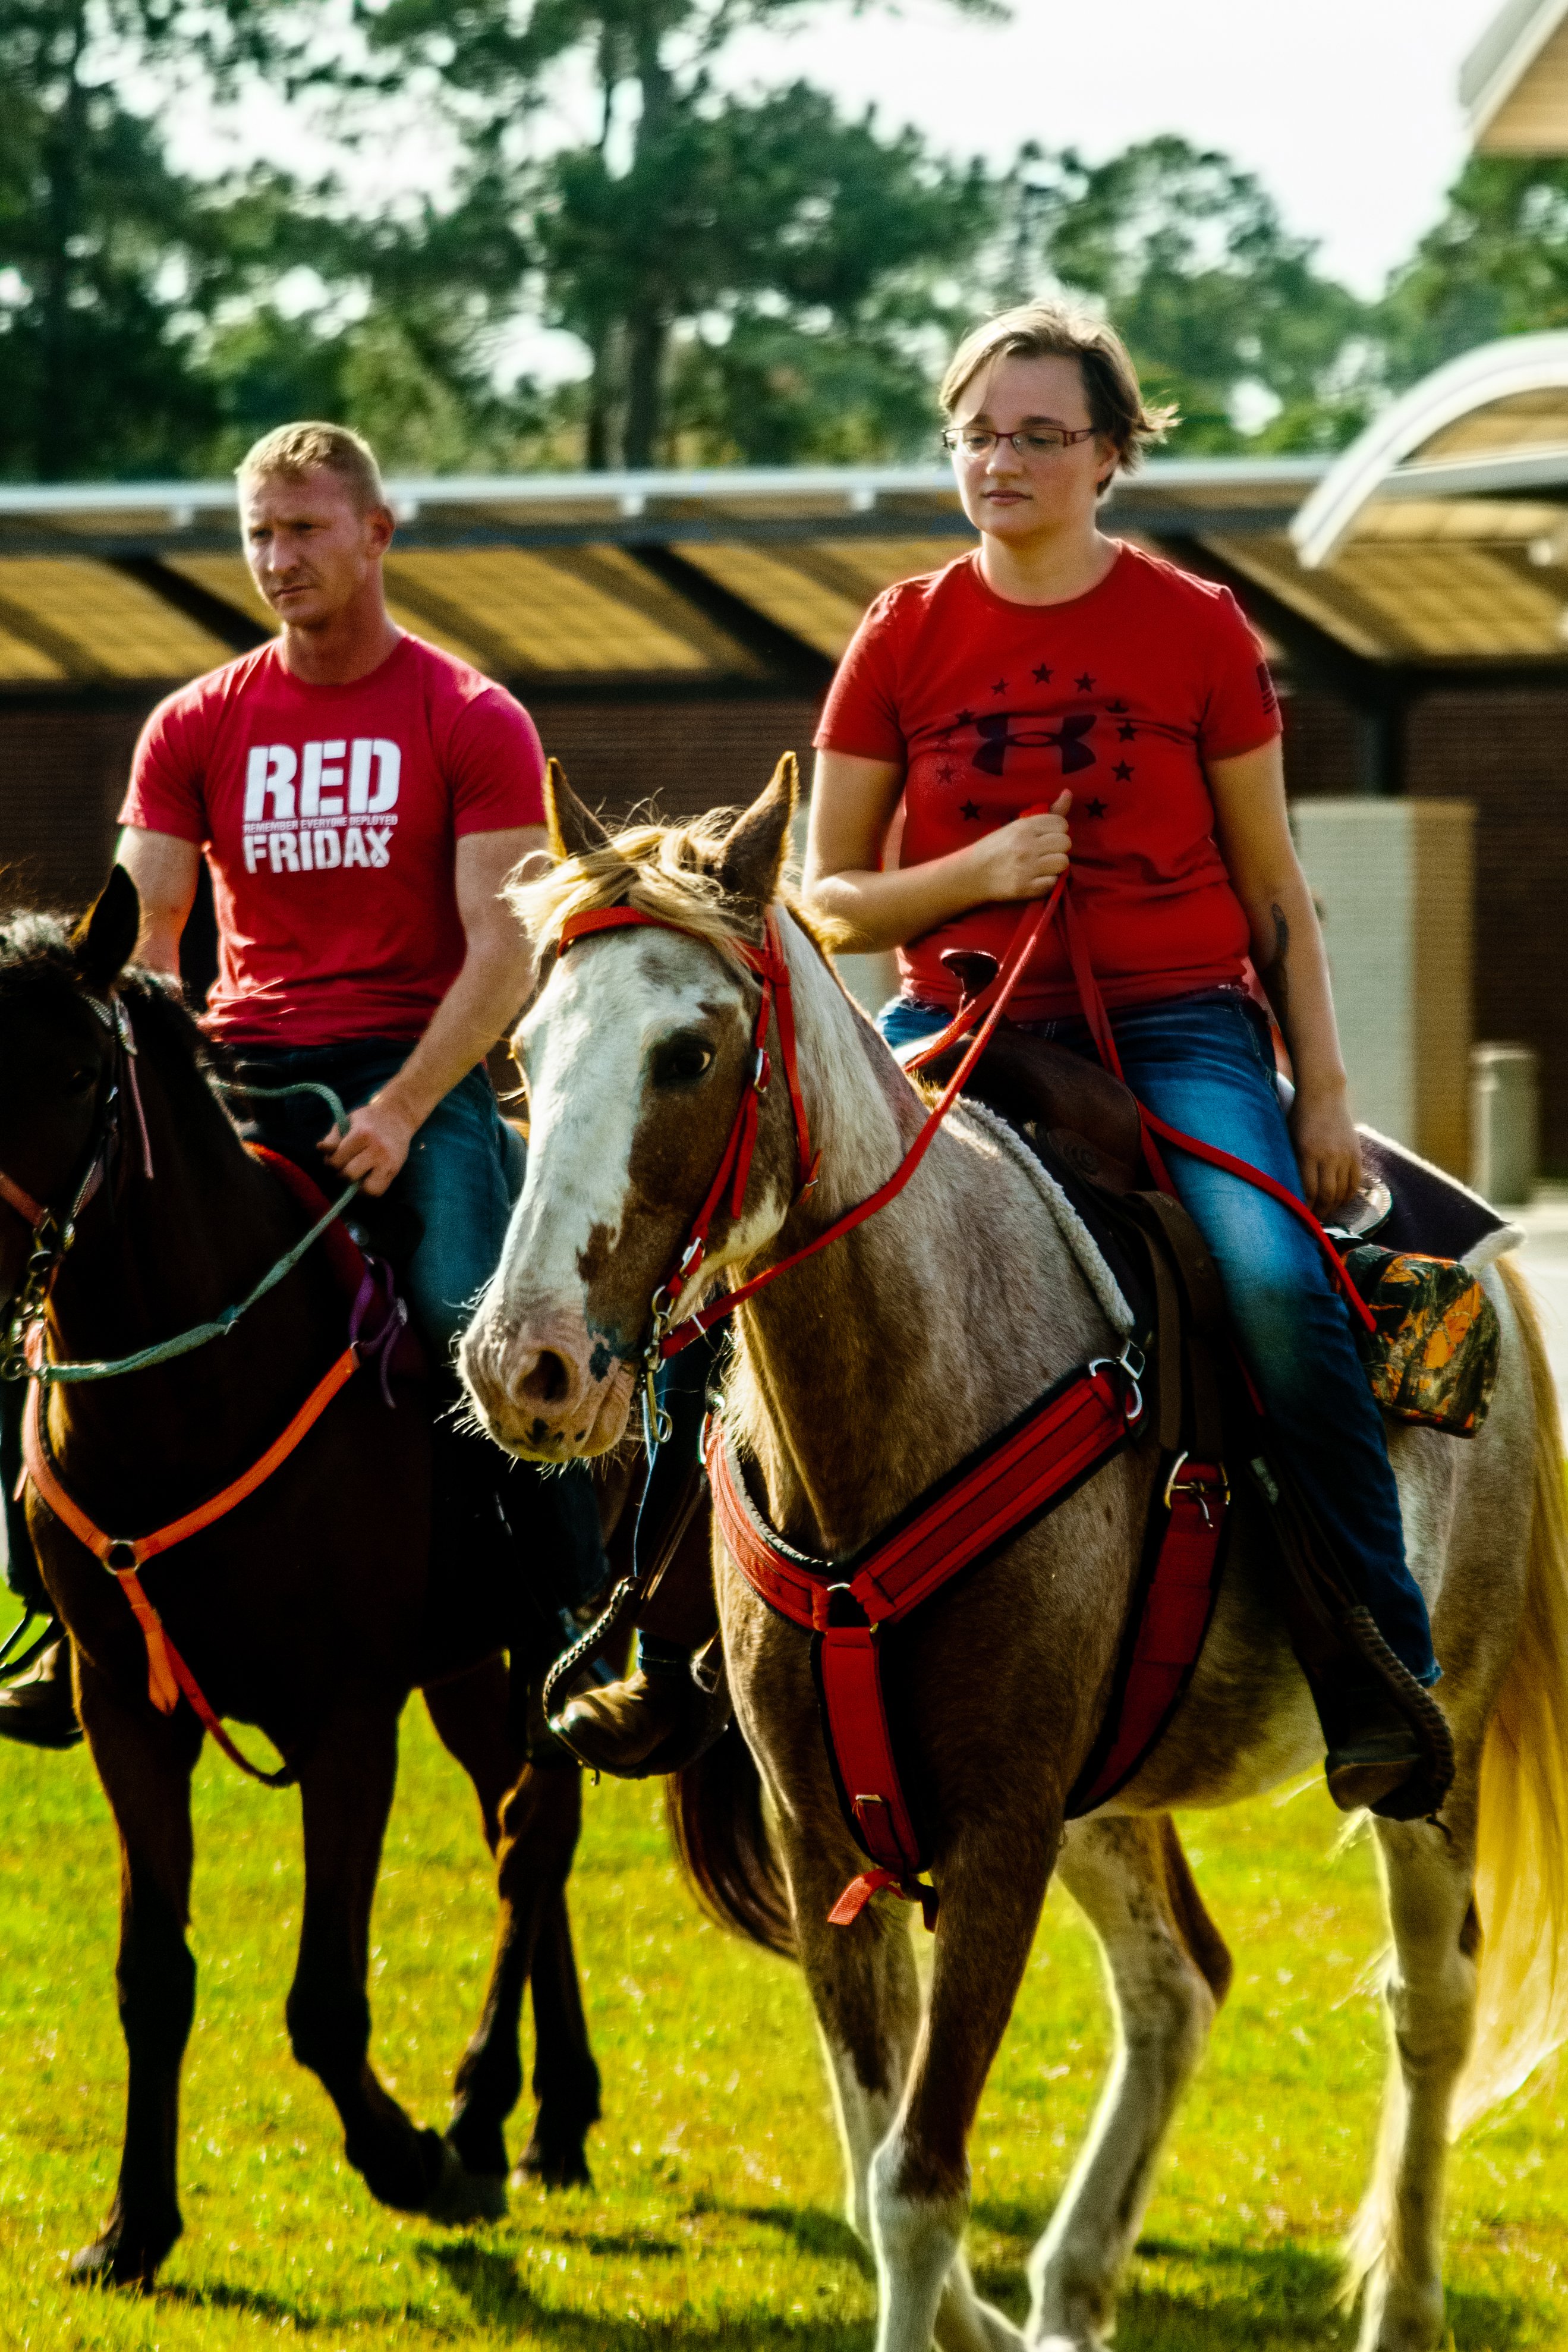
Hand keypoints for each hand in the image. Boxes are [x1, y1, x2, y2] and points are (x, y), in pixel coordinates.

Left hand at [319, 1091, 420, 1196]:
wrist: (397, 1116)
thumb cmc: (367, 1119)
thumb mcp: (347, 1121)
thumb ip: (333, 1138)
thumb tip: (320, 1149)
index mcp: (362, 1135)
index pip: (337, 1161)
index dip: (330, 1162)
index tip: (333, 1158)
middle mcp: (377, 1150)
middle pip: (349, 1175)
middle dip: (341, 1174)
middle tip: (343, 1167)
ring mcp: (387, 1162)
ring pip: (367, 1189)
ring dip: (357, 1187)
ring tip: (355, 1177)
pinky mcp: (395, 1171)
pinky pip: (379, 1191)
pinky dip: (369, 1190)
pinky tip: (365, 1180)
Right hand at [963, 791, 1071, 902]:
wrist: (972, 875)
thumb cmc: (995, 847)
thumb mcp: (1017, 825)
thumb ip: (1047, 813)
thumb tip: (1069, 793)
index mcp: (1023, 827)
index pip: (1061, 824)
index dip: (1056, 831)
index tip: (1044, 837)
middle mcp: (1026, 846)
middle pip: (1065, 843)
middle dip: (1057, 847)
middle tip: (1044, 852)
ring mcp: (1026, 868)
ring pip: (1063, 862)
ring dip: (1055, 865)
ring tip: (1041, 866)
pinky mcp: (1026, 888)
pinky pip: (1053, 882)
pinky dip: (1047, 881)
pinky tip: (1035, 878)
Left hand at [1289, 1085, 1362, 1215]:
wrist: (1324, 1094)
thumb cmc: (1299, 1116)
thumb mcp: (1289, 1138)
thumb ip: (1292, 1163)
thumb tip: (1290, 1190)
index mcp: (1308, 1152)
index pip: (1309, 1190)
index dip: (1305, 1207)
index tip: (1299, 1217)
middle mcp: (1329, 1155)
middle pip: (1327, 1194)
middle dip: (1320, 1212)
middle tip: (1312, 1222)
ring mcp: (1345, 1154)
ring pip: (1343, 1191)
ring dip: (1334, 1207)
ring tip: (1325, 1215)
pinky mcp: (1356, 1153)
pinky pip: (1355, 1181)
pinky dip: (1348, 1195)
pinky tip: (1340, 1202)